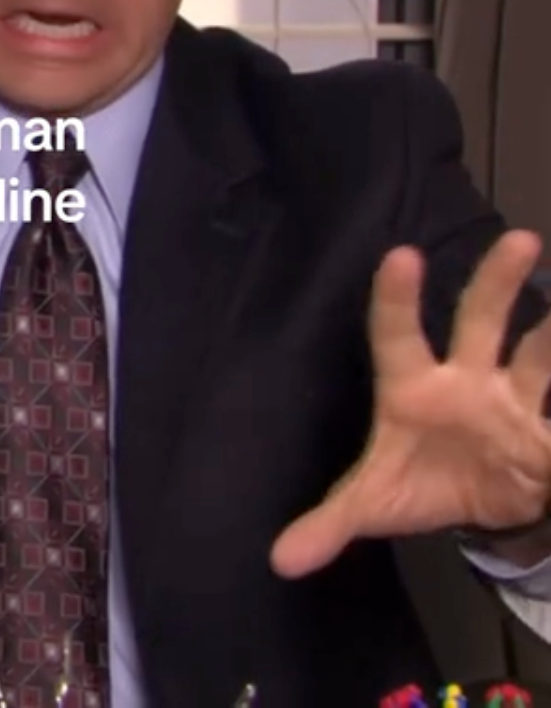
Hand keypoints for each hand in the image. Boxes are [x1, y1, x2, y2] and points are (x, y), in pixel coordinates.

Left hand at [271, 229, 550, 578]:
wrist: (482, 510)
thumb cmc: (420, 482)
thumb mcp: (374, 504)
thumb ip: (328, 525)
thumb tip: (278, 562)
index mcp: (415, 389)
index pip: (398, 336)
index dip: (396, 300)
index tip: (401, 257)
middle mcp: (470, 379)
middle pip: (483, 321)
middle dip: (498, 282)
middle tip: (518, 239)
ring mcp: (519, 399)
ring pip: (544, 352)